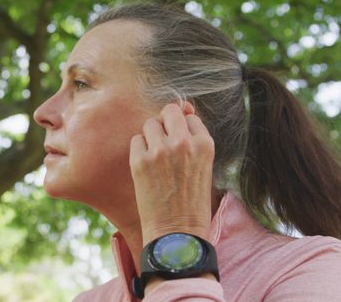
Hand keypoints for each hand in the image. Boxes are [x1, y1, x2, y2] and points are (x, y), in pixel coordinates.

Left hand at [130, 103, 214, 246]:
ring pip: (150, 123)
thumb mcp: (203, 166)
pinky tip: (146, 167)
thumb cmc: (192, 202)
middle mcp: (183, 142)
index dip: (183, 130)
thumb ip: (194, 139)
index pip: (190, 117)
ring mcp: (160, 150)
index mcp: (204, 144)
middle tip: (165, 144)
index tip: (181, 147)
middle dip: (166, 122)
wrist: (177, 232)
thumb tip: (184, 107)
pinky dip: (139, 150)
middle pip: (169, 111)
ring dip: (151, 136)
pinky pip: (136, 140)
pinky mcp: (140, 160)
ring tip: (156, 158)